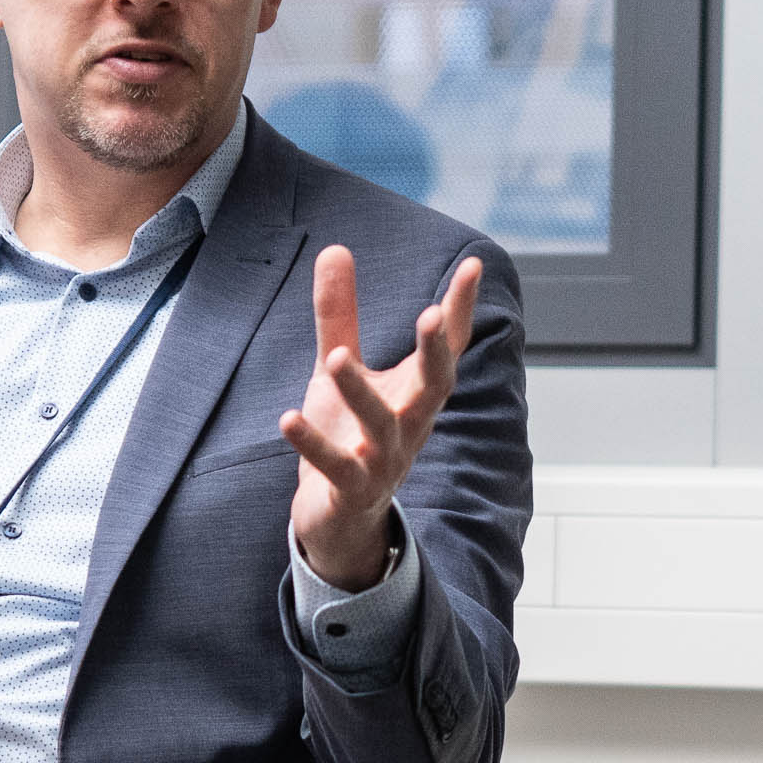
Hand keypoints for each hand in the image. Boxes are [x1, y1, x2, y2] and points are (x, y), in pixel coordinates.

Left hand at [276, 246, 482, 591]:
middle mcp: (411, 423)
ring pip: (381, 425)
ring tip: (336, 358)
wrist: (339, 515)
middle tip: (431, 314)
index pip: (448, 346)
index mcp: (416, 391)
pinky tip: (288, 417)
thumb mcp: (341, 366)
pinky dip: (313, 444)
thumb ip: (339, 314)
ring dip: (359, 392)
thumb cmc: (348, 432)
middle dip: (435, 352)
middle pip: (435, 386)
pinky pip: (335, 466)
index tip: (473, 265)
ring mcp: (385, 458)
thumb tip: (335, 248)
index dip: (461, 308)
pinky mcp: (352, 487)